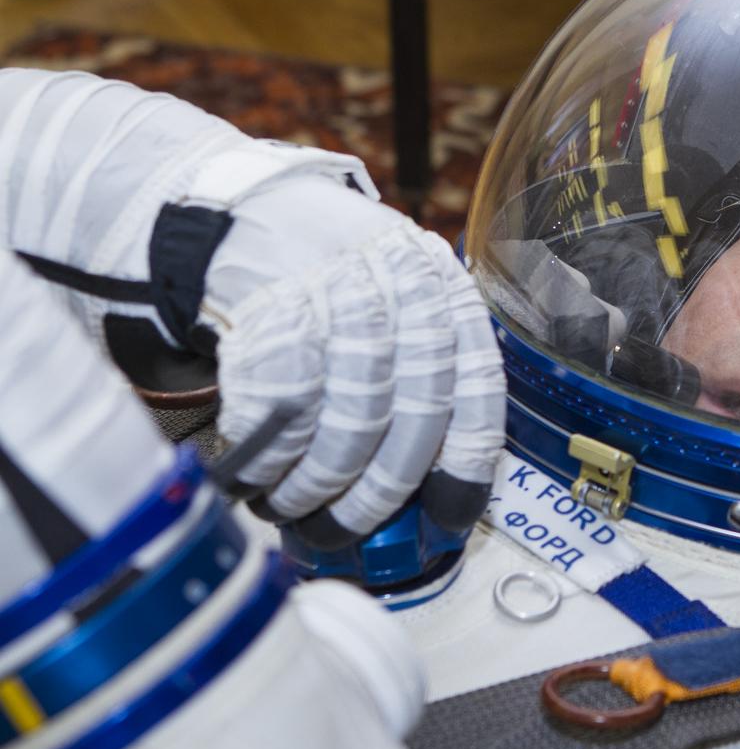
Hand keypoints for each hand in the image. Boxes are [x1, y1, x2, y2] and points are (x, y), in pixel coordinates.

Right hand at [206, 180, 505, 545]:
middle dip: (377, 496)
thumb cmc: (341, 279)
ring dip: (315, 489)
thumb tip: (435, 481)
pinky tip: (257, 479)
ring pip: (345, 430)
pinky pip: (281, 419)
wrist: (254, 219)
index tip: (445, 519)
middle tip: (347, 529)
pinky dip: (268, 463)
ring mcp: (338, 301)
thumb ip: (431, 369)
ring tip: (292, 508)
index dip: (464, 470)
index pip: (477, 394)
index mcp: (446, 293)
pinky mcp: (272, 317)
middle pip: (411, 423)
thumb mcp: (405, 296)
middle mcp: (403, 291)